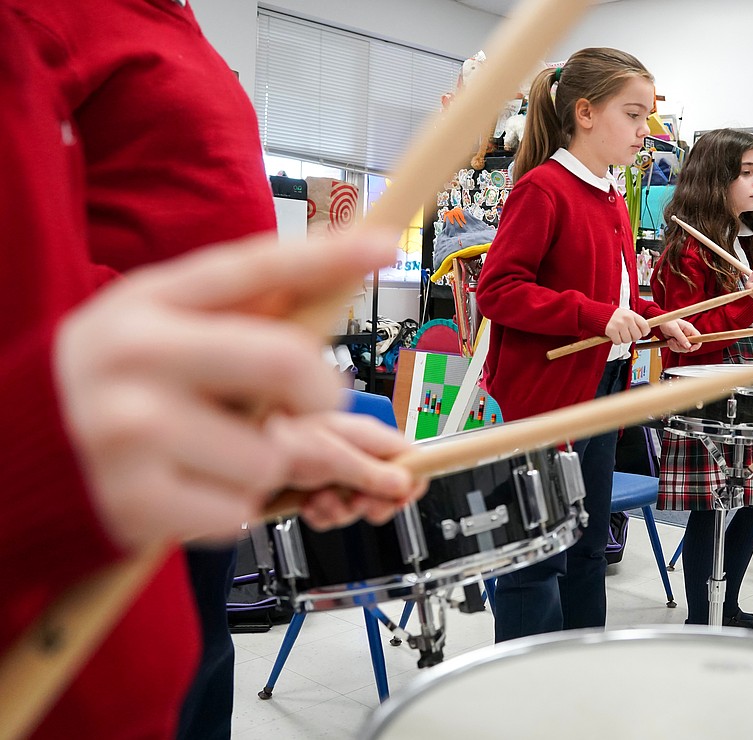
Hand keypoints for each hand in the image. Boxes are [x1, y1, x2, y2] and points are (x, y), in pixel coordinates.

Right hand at [55, 230, 398, 549]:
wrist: (15, 455)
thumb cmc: (113, 383)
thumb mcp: (155, 324)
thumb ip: (233, 310)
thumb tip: (328, 283)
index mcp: (148, 302)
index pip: (251, 268)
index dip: (324, 257)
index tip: (383, 245)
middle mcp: (135, 357)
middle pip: (283, 362)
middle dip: (320, 388)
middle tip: (315, 398)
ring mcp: (131, 431)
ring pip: (269, 454)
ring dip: (261, 462)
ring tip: (211, 453)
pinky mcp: (135, 502)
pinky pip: (239, 511)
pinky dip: (229, 508)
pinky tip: (188, 489)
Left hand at [266, 412, 424, 528]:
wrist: (236, 457)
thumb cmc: (274, 436)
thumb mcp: (329, 455)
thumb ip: (368, 470)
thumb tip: (404, 482)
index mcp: (364, 435)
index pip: (410, 456)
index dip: (412, 479)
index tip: (402, 497)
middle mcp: (353, 454)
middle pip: (389, 488)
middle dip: (372, 502)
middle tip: (359, 502)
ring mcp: (336, 475)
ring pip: (360, 506)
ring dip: (340, 511)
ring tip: (321, 499)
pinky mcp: (318, 492)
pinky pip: (335, 515)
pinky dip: (322, 516)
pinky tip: (308, 505)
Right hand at [604, 307, 650, 344]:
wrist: (602, 313)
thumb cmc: (618, 316)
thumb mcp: (629, 315)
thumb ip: (638, 322)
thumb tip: (646, 332)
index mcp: (633, 315)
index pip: (645, 327)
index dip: (644, 333)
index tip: (641, 333)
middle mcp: (627, 319)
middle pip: (637, 336)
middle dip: (633, 337)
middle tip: (628, 334)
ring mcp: (619, 324)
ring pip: (627, 340)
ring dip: (624, 340)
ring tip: (620, 334)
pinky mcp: (611, 330)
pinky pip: (618, 342)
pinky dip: (616, 341)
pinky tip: (615, 335)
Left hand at [657, 318, 700, 352]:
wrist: (660, 323)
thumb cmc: (667, 322)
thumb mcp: (674, 329)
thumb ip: (681, 338)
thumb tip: (688, 347)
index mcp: (690, 329)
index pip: (699, 339)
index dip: (696, 345)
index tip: (689, 349)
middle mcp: (688, 334)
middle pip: (690, 346)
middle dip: (681, 346)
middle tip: (673, 341)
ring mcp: (683, 338)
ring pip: (684, 349)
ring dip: (676, 346)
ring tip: (670, 340)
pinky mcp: (679, 342)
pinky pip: (678, 348)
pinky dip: (673, 347)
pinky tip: (669, 341)